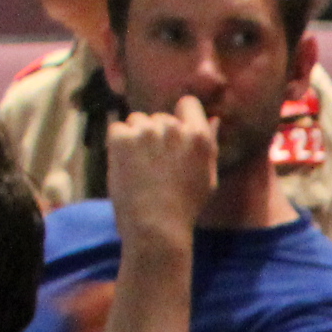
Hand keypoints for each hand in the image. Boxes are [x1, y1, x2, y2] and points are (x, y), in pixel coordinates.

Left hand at [106, 96, 220, 245]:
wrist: (155, 227)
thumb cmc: (185, 207)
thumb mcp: (208, 178)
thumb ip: (209, 145)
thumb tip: (213, 120)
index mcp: (198, 137)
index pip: (188, 104)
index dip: (182, 117)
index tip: (176, 137)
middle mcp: (172, 128)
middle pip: (160, 117)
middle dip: (157, 134)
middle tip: (157, 166)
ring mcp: (145, 131)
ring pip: (137, 121)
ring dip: (137, 138)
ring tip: (141, 168)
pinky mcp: (121, 137)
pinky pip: (118, 129)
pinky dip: (119, 145)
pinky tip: (128, 167)